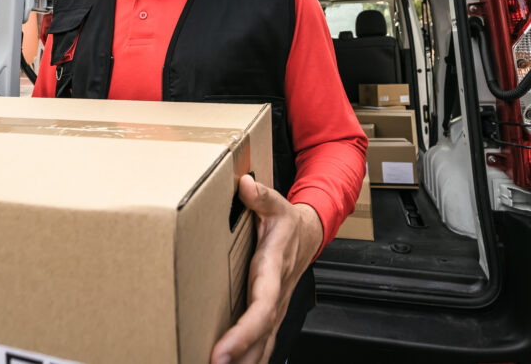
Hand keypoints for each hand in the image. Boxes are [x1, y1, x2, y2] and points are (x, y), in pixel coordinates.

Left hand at [210, 174, 323, 363]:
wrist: (308, 235)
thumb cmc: (288, 222)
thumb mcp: (276, 204)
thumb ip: (260, 196)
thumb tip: (245, 184)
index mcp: (273, 271)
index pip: (262, 308)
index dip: (244, 332)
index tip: (222, 350)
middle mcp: (276, 296)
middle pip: (260, 337)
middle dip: (239, 358)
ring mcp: (275, 309)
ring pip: (262, 346)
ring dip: (243, 362)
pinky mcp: (270, 316)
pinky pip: (261, 345)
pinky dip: (248, 359)